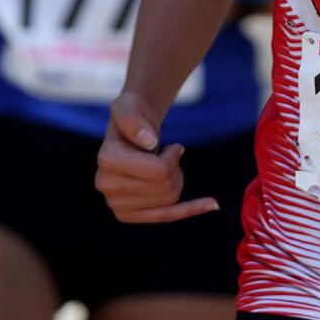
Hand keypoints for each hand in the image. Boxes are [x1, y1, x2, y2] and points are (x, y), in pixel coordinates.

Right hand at [95, 91, 218, 223]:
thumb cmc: (132, 114)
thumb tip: (149, 142)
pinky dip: (190, 210)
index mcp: (107, 159)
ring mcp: (116, 203)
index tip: (174, 145)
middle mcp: (107, 185)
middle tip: (171, 154)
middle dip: (176, 167)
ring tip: (166, 165)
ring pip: (169, 199)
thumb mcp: (128, 104)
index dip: (173, 156)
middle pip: (165, 187)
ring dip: (177, 179)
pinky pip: (165, 215)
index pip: (158, 171)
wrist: (131, 130)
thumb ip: (134, 119)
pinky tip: (213, 204)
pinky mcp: (129, 213)